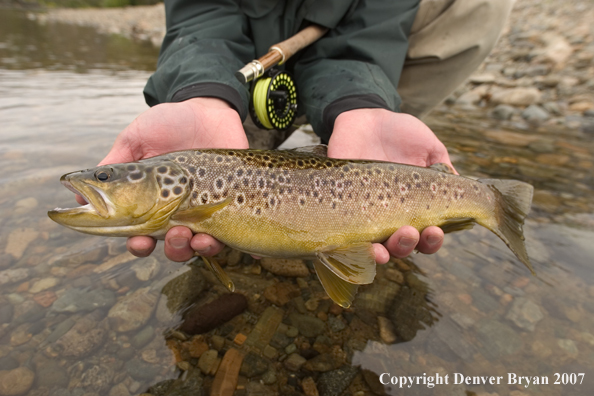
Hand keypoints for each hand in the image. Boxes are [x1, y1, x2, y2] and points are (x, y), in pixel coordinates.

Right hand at [77, 97, 247, 260]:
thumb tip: (76, 195)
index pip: (142, 234)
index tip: (137, 242)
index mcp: (153, 201)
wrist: (208, 106)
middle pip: (173, 246)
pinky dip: (232, 246)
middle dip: (171, 249)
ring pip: (200, 245)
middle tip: (172, 236)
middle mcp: (180, 211)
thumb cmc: (169, 122)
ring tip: (195, 237)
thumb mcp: (135, 139)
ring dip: (195, 249)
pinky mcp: (234, 203)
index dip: (137, 244)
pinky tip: (228, 244)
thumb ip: (113, 165)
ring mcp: (208, 209)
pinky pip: (234, 232)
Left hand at [329, 108, 455, 263]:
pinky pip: (345, 234)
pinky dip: (354, 245)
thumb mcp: (429, 148)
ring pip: (375, 247)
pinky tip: (365, 245)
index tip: (436, 231)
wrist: (365, 117)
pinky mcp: (338, 207)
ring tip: (390, 244)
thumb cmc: (401, 134)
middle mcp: (389, 217)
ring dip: (385, 252)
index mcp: (413, 208)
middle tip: (410, 232)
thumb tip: (461, 193)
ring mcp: (363, 215)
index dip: (432, 241)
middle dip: (408, 245)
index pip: (425, 236)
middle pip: (400, 247)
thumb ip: (444, 170)